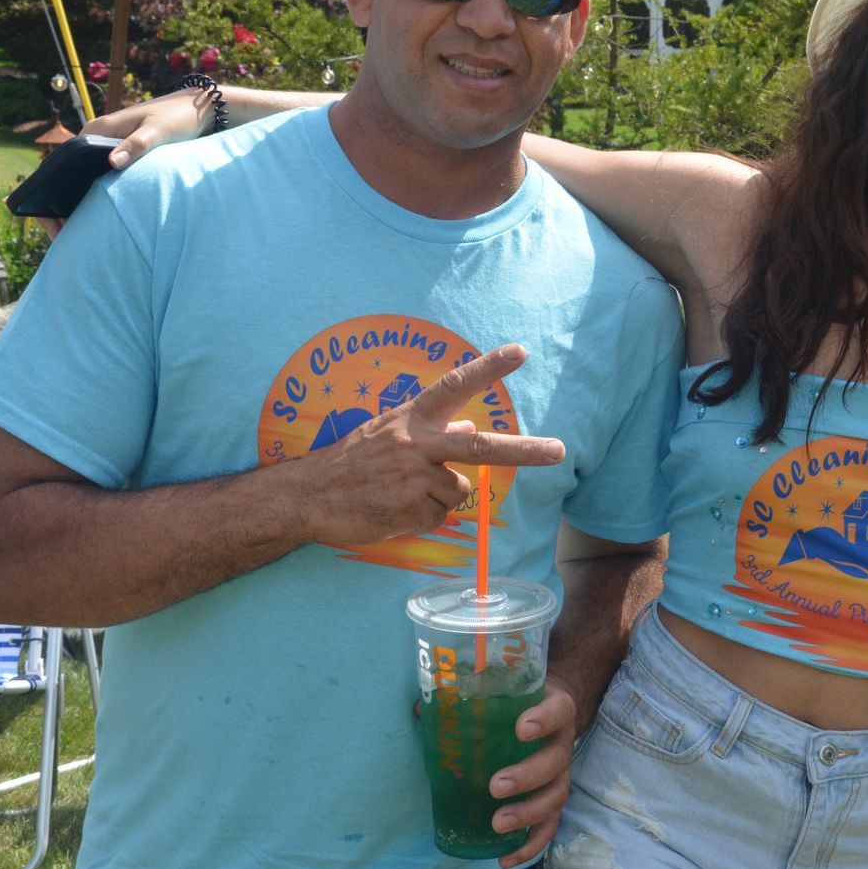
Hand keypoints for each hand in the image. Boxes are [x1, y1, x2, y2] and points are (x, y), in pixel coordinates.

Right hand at [37, 90, 220, 239]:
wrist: (198, 108)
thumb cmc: (178, 117)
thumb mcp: (159, 132)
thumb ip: (137, 146)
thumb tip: (113, 163)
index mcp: (97, 130)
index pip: (62, 160)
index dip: (51, 188)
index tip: (52, 215)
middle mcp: (95, 137)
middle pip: (68, 173)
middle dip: (60, 201)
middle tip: (62, 233)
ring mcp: (106, 147)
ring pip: (82, 177)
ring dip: (77, 201)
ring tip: (76, 230)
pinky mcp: (119, 155)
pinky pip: (99, 178)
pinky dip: (95, 196)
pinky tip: (97, 217)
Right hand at [287, 345, 565, 543]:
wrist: (308, 495)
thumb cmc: (353, 461)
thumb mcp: (390, 433)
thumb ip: (432, 429)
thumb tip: (473, 426)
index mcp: (412, 419)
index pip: (455, 385)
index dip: (488, 368)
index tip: (520, 351)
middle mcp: (417, 444)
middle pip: (481, 446)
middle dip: (524, 450)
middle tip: (559, 452)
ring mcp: (414, 478)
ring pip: (460, 491)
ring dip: (440, 496)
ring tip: (402, 492)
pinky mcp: (410, 509)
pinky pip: (439, 516)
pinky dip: (424, 516)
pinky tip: (395, 509)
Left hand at [487, 672, 578, 867]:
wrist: (548, 711)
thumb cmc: (519, 702)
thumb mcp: (503, 692)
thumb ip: (468, 697)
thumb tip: (420, 709)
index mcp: (555, 710)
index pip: (559, 710)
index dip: (544, 720)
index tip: (521, 728)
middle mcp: (562, 743)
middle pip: (556, 762)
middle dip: (528, 777)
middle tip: (496, 786)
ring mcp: (561, 775)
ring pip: (556, 797)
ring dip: (528, 813)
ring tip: (497, 824)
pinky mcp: (553, 799)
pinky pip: (549, 827)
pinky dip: (530, 846)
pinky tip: (505, 859)